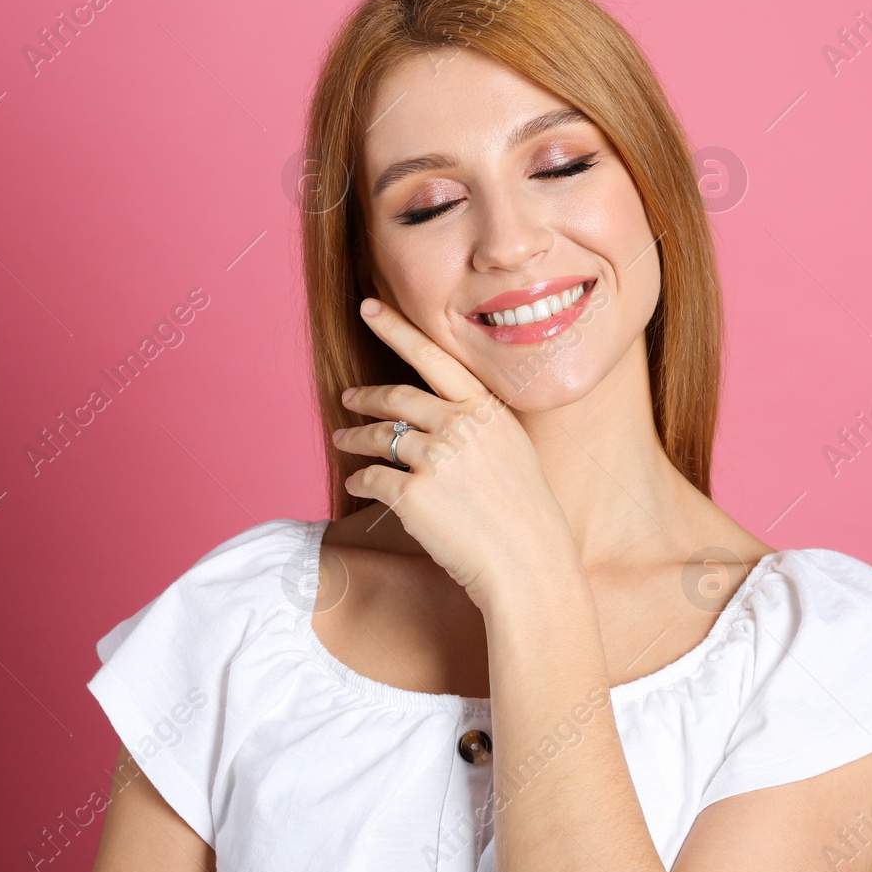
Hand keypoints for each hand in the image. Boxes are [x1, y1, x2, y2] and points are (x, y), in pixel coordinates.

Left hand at [331, 297, 578, 609]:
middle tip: (347, 397)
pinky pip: (373, 479)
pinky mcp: (413, 495)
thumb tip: (439, 418)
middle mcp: (459, 426)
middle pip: (396, 397)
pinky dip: (360, 479)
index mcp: (486, 410)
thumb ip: (478, 427)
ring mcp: (435, 458)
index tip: (369, 308)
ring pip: (379, 437)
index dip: (397, 330)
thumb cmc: (526, 514)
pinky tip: (356, 482)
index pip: (434, 358)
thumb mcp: (513, 452)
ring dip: (355, 437)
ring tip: (343, 439)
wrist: (529, 562)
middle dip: (365, 396)